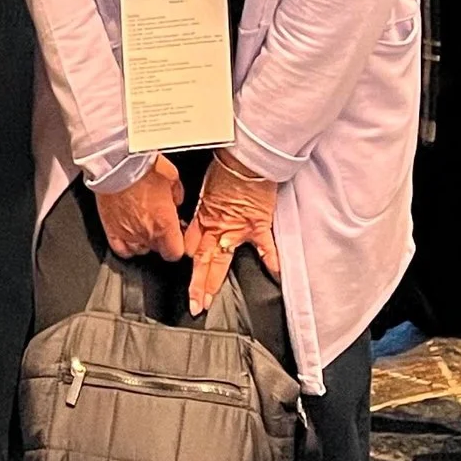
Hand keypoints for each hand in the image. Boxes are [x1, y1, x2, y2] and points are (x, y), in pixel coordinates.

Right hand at [95, 154, 184, 260]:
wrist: (116, 164)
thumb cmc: (142, 168)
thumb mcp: (171, 177)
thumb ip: (177, 195)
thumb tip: (176, 201)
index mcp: (165, 224)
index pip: (175, 253)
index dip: (177, 245)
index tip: (176, 235)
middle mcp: (147, 234)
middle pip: (158, 250)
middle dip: (161, 239)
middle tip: (159, 221)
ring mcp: (127, 234)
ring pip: (140, 251)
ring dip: (144, 241)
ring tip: (143, 225)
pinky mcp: (111, 230)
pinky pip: (120, 249)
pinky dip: (126, 245)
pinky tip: (129, 234)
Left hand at [183, 148, 280, 315]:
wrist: (246, 158)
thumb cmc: (227, 166)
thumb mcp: (205, 186)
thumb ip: (202, 207)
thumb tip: (197, 220)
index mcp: (204, 217)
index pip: (191, 245)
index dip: (186, 260)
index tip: (184, 273)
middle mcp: (217, 227)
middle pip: (202, 261)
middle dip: (196, 284)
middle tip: (193, 303)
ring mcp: (237, 229)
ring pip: (222, 262)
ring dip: (214, 283)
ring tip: (209, 301)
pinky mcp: (258, 225)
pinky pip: (266, 248)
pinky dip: (272, 261)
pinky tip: (275, 276)